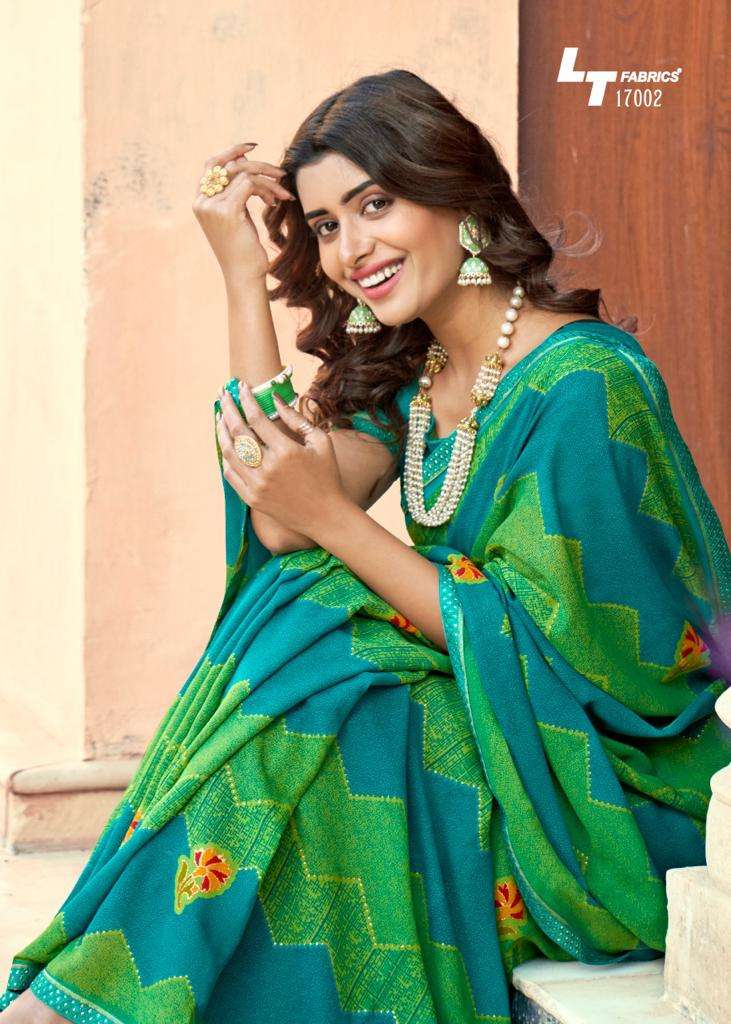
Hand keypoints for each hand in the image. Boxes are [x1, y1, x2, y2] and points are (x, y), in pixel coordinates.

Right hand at [192, 141, 295, 281]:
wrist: (245, 276)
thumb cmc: (245, 250)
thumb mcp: (239, 215)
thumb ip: (237, 189)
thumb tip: (244, 157)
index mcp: (200, 202)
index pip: (212, 164)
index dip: (231, 151)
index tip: (253, 146)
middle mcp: (202, 202)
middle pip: (229, 165)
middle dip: (258, 165)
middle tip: (280, 173)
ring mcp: (212, 206)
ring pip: (243, 174)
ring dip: (268, 181)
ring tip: (283, 195)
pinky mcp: (227, 211)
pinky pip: (250, 185)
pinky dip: (267, 190)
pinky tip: (275, 204)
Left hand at [216, 382, 350, 538]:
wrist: (325, 516)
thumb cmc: (327, 475)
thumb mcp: (320, 442)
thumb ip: (297, 419)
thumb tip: (274, 398)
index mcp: (287, 451)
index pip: (257, 418)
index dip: (247, 400)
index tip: (241, 387)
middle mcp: (268, 468)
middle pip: (238, 432)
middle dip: (228, 409)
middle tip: (223, 395)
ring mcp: (257, 485)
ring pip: (229, 452)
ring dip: (222, 431)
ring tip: (221, 416)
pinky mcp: (252, 498)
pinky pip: (230, 473)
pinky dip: (226, 456)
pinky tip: (227, 444)